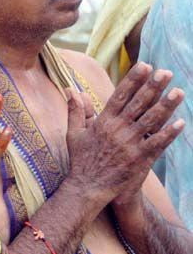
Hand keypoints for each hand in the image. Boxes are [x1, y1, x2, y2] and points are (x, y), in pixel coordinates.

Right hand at [65, 63, 184, 203]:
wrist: (87, 187)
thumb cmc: (81, 161)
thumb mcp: (74, 134)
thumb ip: (75, 111)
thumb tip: (72, 90)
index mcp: (102, 122)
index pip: (120, 95)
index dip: (133, 80)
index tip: (145, 66)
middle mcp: (117, 130)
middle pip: (138, 103)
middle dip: (153, 86)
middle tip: (166, 72)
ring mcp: (129, 144)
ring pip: (150, 120)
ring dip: (166, 106)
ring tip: (179, 92)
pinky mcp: (138, 158)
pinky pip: (157, 143)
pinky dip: (169, 133)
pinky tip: (181, 123)